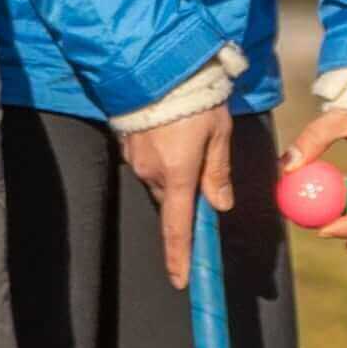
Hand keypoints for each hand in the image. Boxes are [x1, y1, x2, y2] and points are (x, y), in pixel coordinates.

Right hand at [118, 104, 233, 285]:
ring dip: (176, 172)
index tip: (181, 281)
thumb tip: (219, 204)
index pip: (177, 228)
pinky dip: (163, 157)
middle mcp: (152, 173)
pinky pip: (148, 163)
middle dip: (187, 194)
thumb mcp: (219, 133)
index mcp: (178, 175)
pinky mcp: (127, 146)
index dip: (179, 258)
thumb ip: (218, 172)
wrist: (157, 66)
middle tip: (203, 163)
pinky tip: (172, 133)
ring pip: (160, 181)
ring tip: (189, 137)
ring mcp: (136, 160)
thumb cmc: (195, 98)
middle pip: (172, 201)